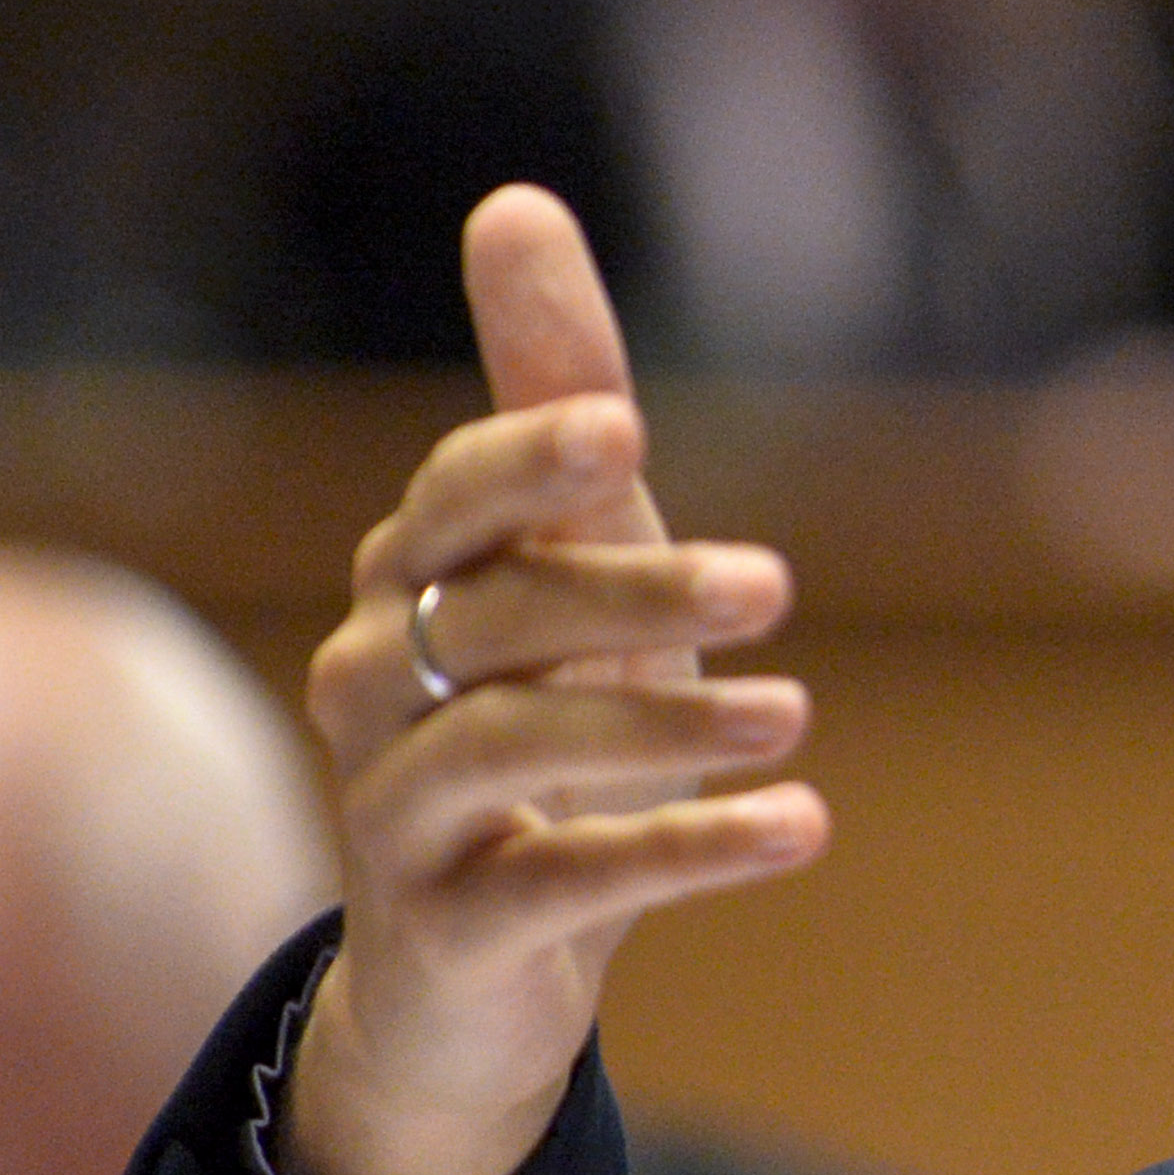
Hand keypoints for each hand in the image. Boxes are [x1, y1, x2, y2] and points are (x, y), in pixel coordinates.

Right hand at [288, 186, 829, 1174]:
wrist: (478, 974)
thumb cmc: (541, 730)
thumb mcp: (573, 564)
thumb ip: (555, 395)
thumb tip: (515, 200)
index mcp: (405, 587)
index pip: (449, 504)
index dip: (523, 461)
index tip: (627, 430)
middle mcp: (370, 688)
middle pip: (489, 620)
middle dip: (628, 593)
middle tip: (775, 587)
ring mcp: (392, 815)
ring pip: (506, 746)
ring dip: (660, 727)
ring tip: (796, 716)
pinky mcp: (443, 930)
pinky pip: (554, 880)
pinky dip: (682, 852)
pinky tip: (803, 827)